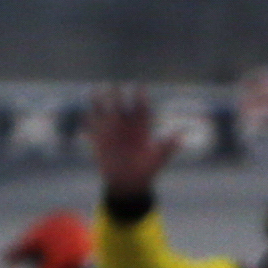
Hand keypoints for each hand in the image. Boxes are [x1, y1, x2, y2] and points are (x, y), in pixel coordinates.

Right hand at [84, 85, 170, 209]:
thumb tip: (182, 134)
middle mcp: (126, 125)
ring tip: (95, 91)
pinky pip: (92, 129)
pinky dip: (88, 123)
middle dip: (117, 95)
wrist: (130, 183)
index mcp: (142, 127)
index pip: (141, 108)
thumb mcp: (158, 158)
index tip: (140, 87)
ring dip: (99, 103)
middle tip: (114, 85)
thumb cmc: (147, 170)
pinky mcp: (99, 141)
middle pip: (121, 105)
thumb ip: (168, 145)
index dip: (141, 97)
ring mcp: (111, 132)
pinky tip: (84, 115)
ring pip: (104, 112)